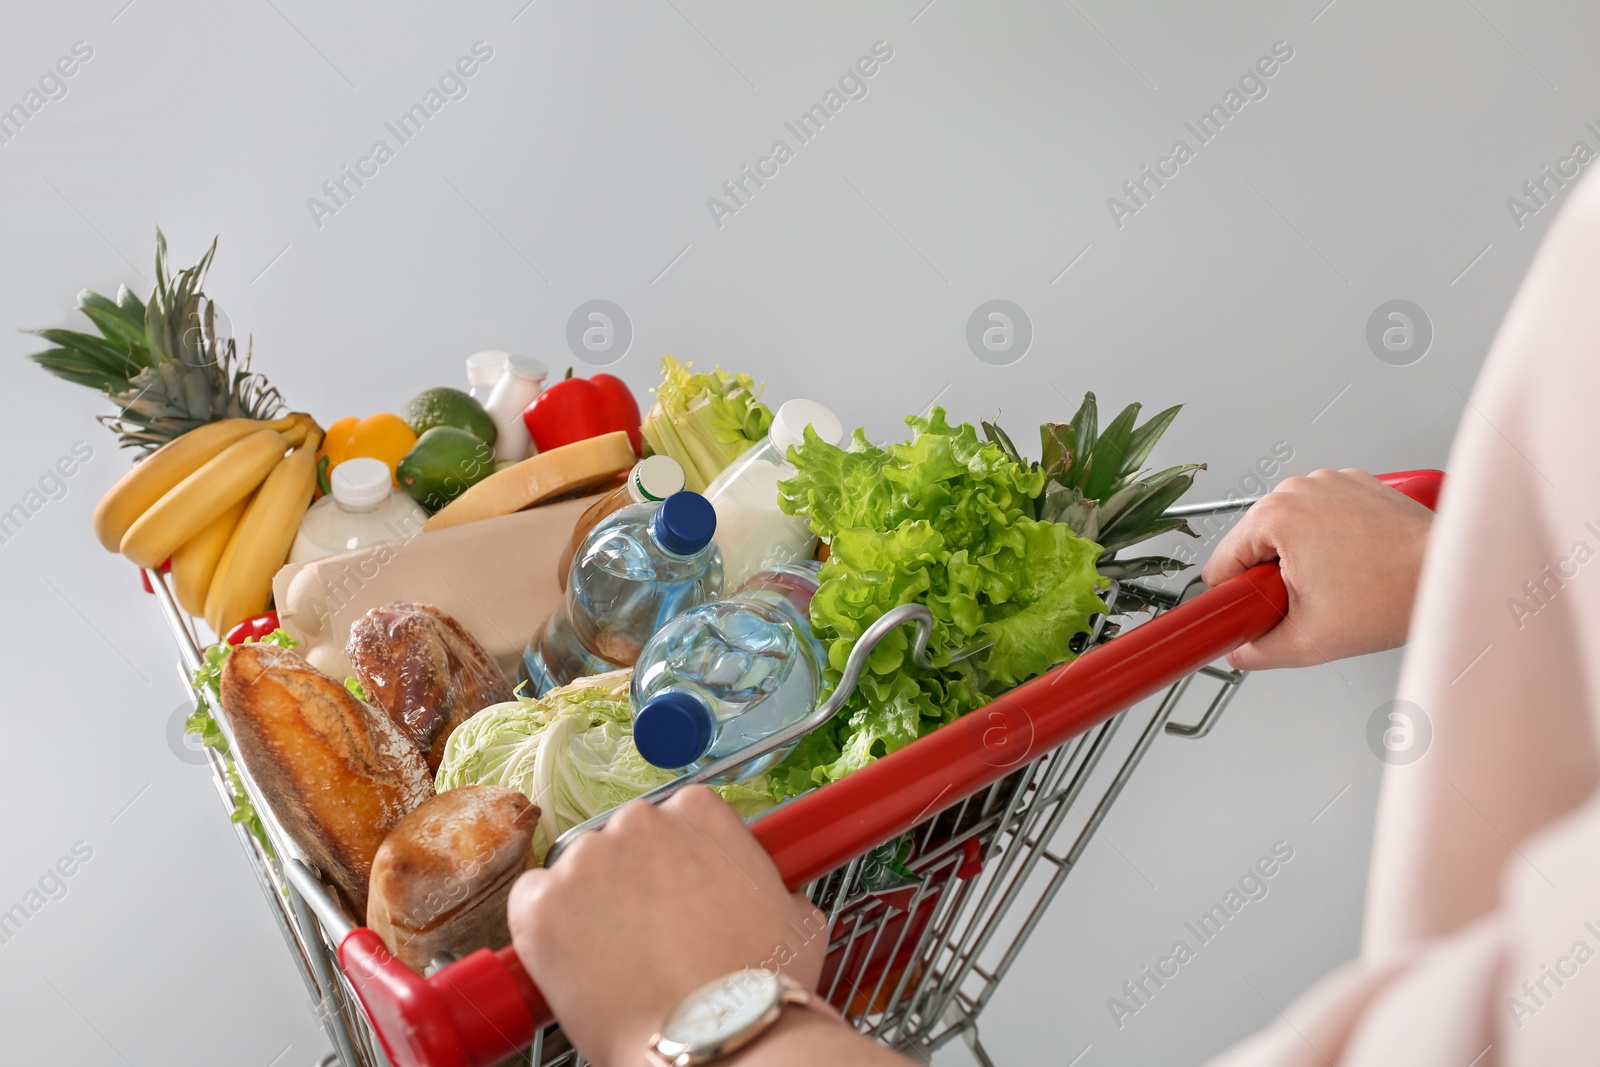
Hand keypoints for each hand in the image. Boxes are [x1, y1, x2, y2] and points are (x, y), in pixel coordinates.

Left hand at [507, 786, 828, 1066]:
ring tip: (616, 963)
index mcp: (700, 814)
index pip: (677, 817)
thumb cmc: (758, 988)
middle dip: (632, 883)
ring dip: (589, 908)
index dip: (676, 862)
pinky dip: (544, 930)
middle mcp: (640, 823)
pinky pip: (532, 902)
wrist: (713, 1038)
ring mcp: (586, 860)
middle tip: (649, 937)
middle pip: (624, 842)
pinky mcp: (543, 903)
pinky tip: (573, 964)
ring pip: (577, 873)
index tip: (678, 894)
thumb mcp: (797, 921)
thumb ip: (775, 892)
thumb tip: (776, 900)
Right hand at [1200, 468, 1431, 670]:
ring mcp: (1330, 482)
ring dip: (1299, 557)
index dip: (1236, 596)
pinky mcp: (1355, 485)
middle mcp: (1299, 488)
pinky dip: (1328, 539)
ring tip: (1337, 582)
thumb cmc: (1394, 593)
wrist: (1452, 575)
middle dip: (1271, 577)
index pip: (1222, 562)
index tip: (1257, 612)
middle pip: (1254, 543)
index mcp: (1276, 515)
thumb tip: (1239, 650)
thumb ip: (1256, 650)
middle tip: (1309, 601)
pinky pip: (1320, 516)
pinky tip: (1354, 563)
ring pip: (1287, 530)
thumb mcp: (1307, 641)